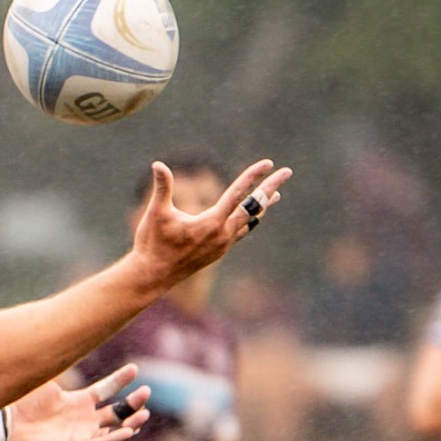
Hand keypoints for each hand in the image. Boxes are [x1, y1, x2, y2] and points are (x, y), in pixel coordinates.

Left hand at [7, 365, 148, 440]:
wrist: (5, 422)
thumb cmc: (21, 401)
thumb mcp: (46, 379)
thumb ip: (59, 363)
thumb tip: (66, 337)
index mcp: (77, 401)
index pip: (106, 389)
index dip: (120, 380)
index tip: (134, 368)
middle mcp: (81, 418)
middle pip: (115, 411)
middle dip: (133, 403)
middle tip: (146, 393)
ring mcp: (79, 434)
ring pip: (112, 430)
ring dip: (129, 423)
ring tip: (144, 414)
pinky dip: (113, 438)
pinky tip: (127, 431)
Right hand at [127, 158, 293, 293]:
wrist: (152, 277)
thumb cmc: (152, 243)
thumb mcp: (157, 213)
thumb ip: (162, 187)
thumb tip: (158, 164)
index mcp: (210, 223)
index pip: (238, 194)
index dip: (253, 176)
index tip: (268, 163)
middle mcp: (222, 234)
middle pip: (253, 207)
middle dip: (270, 188)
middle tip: (287, 172)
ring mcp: (223, 245)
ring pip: (250, 221)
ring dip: (263, 207)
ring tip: (276, 195)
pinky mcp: (219, 252)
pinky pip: (241, 232)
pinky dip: (251, 221)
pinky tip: (253, 216)